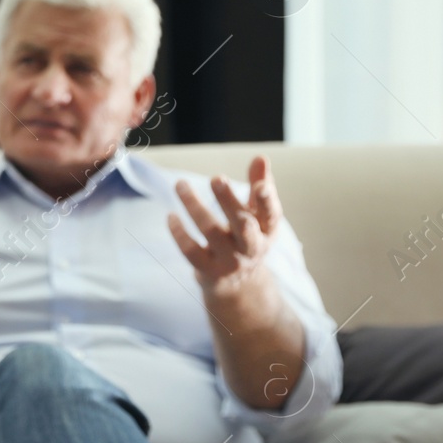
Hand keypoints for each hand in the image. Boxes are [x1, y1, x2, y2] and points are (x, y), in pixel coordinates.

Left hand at [168, 156, 282, 296]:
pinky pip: (190, 251)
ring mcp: (229, 261)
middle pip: (242, 225)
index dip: (267, 201)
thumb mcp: (259, 217)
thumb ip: (261, 187)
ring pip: (211, 232)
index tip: (260, 185)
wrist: (239, 286)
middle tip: (216, 178)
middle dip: (229, 202)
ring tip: (180, 184)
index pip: (271, 215)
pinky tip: (171, 215)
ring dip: (194, 206)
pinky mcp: (208, 271)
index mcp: (267, 231)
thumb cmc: (249, 239)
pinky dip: (179, 233)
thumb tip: (261, 156)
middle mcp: (251, 247)